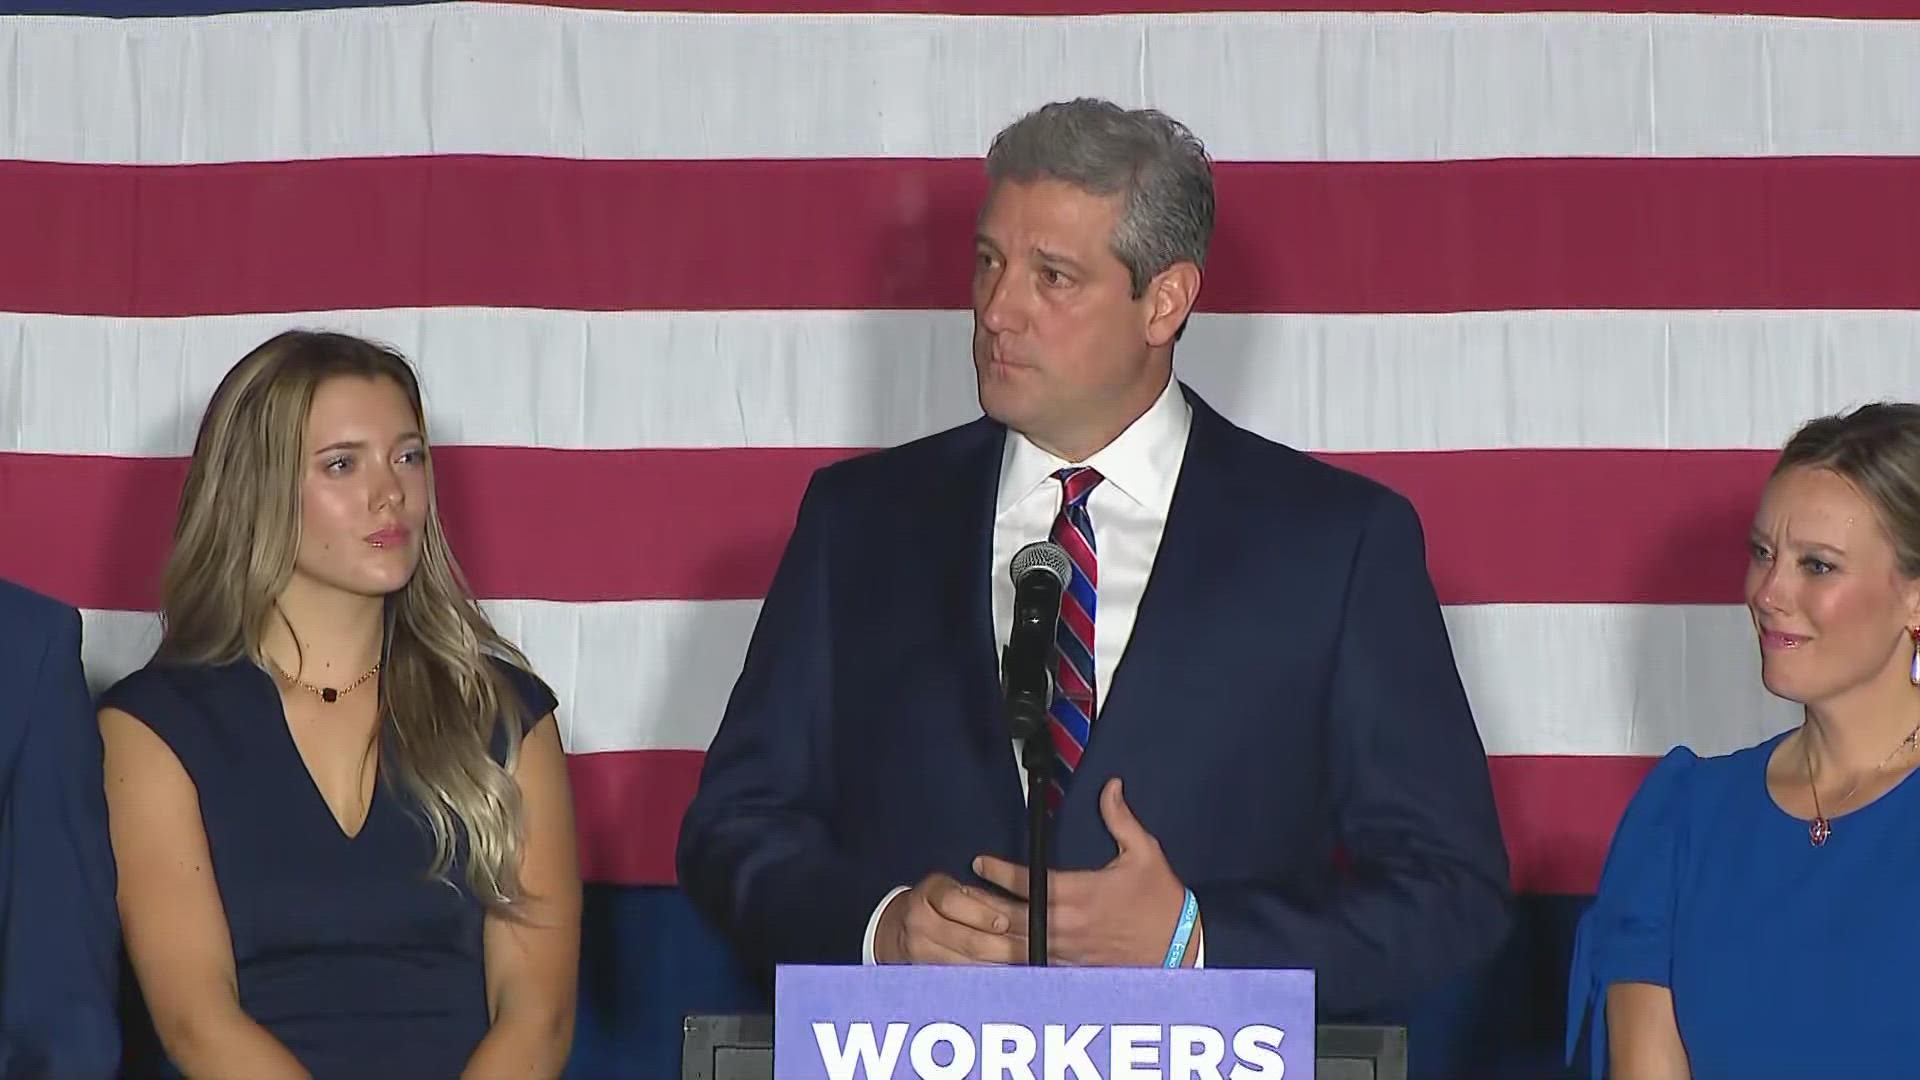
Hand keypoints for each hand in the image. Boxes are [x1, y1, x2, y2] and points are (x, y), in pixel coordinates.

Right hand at [872, 871, 1027, 964]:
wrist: (898, 927)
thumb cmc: (937, 904)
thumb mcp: (957, 890)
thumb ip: (987, 900)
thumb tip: (1025, 912)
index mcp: (930, 892)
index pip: (953, 902)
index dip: (981, 914)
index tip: (1004, 923)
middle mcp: (919, 920)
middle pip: (966, 940)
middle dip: (1003, 948)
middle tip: (1029, 952)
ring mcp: (918, 949)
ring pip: (966, 964)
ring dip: (998, 967)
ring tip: (1023, 967)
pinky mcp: (921, 971)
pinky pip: (959, 979)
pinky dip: (982, 979)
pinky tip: (1001, 978)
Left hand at [975, 777, 1195, 966]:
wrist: (1180, 948)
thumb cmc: (1162, 902)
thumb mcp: (1145, 853)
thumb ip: (1120, 819)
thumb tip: (1110, 787)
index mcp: (1081, 893)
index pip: (1028, 881)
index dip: (999, 871)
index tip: (979, 861)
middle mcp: (1067, 924)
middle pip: (1010, 916)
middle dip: (981, 903)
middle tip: (955, 891)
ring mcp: (1066, 950)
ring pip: (1014, 944)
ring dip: (986, 933)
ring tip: (961, 922)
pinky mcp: (1070, 968)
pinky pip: (1030, 964)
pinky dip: (1006, 959)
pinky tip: (987, 954)